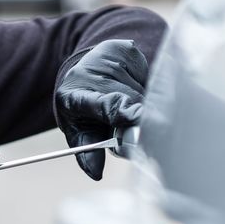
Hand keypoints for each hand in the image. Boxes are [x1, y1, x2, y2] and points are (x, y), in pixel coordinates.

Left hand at [55, 39, 147, 179]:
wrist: (86, 69)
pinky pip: (151, 76)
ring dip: (147, 106)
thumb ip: (88, 150)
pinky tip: (137, 90)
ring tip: (132, 110)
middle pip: (131, 101)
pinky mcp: (128, 50)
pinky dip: (149, 89)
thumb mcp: (78, 129)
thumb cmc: (82, 106)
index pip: (100, 105)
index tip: (137, 116)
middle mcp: (90, 75)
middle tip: (143, 132)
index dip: (119, 110)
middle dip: (141, 120)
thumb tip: (96, 173)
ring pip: (145, 90)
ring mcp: (110, 60)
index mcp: (73, 97)